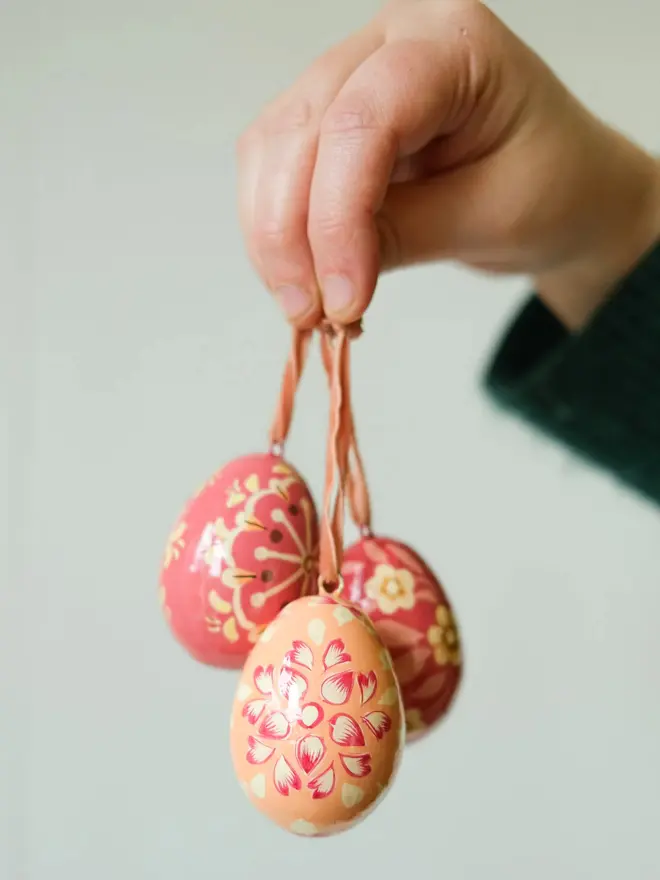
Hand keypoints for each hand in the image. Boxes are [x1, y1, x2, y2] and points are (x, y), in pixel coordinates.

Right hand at [237, 0, 659, 329]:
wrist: (562, 186)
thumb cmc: (552, 186)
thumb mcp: (492, 217)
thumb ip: (404, 234)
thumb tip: (325, 276)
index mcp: (453, 43)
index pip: (364, 121)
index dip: (337, 217)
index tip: (342, 298)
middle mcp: (391, 42)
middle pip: (301, 130)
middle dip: (291, 234)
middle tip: (310, 313)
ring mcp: (353, 74)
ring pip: (272, 147)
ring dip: (273, 235)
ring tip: (307, 305)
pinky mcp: (330, 116)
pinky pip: (275, 166)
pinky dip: (277, 228)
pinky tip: (304, 276)